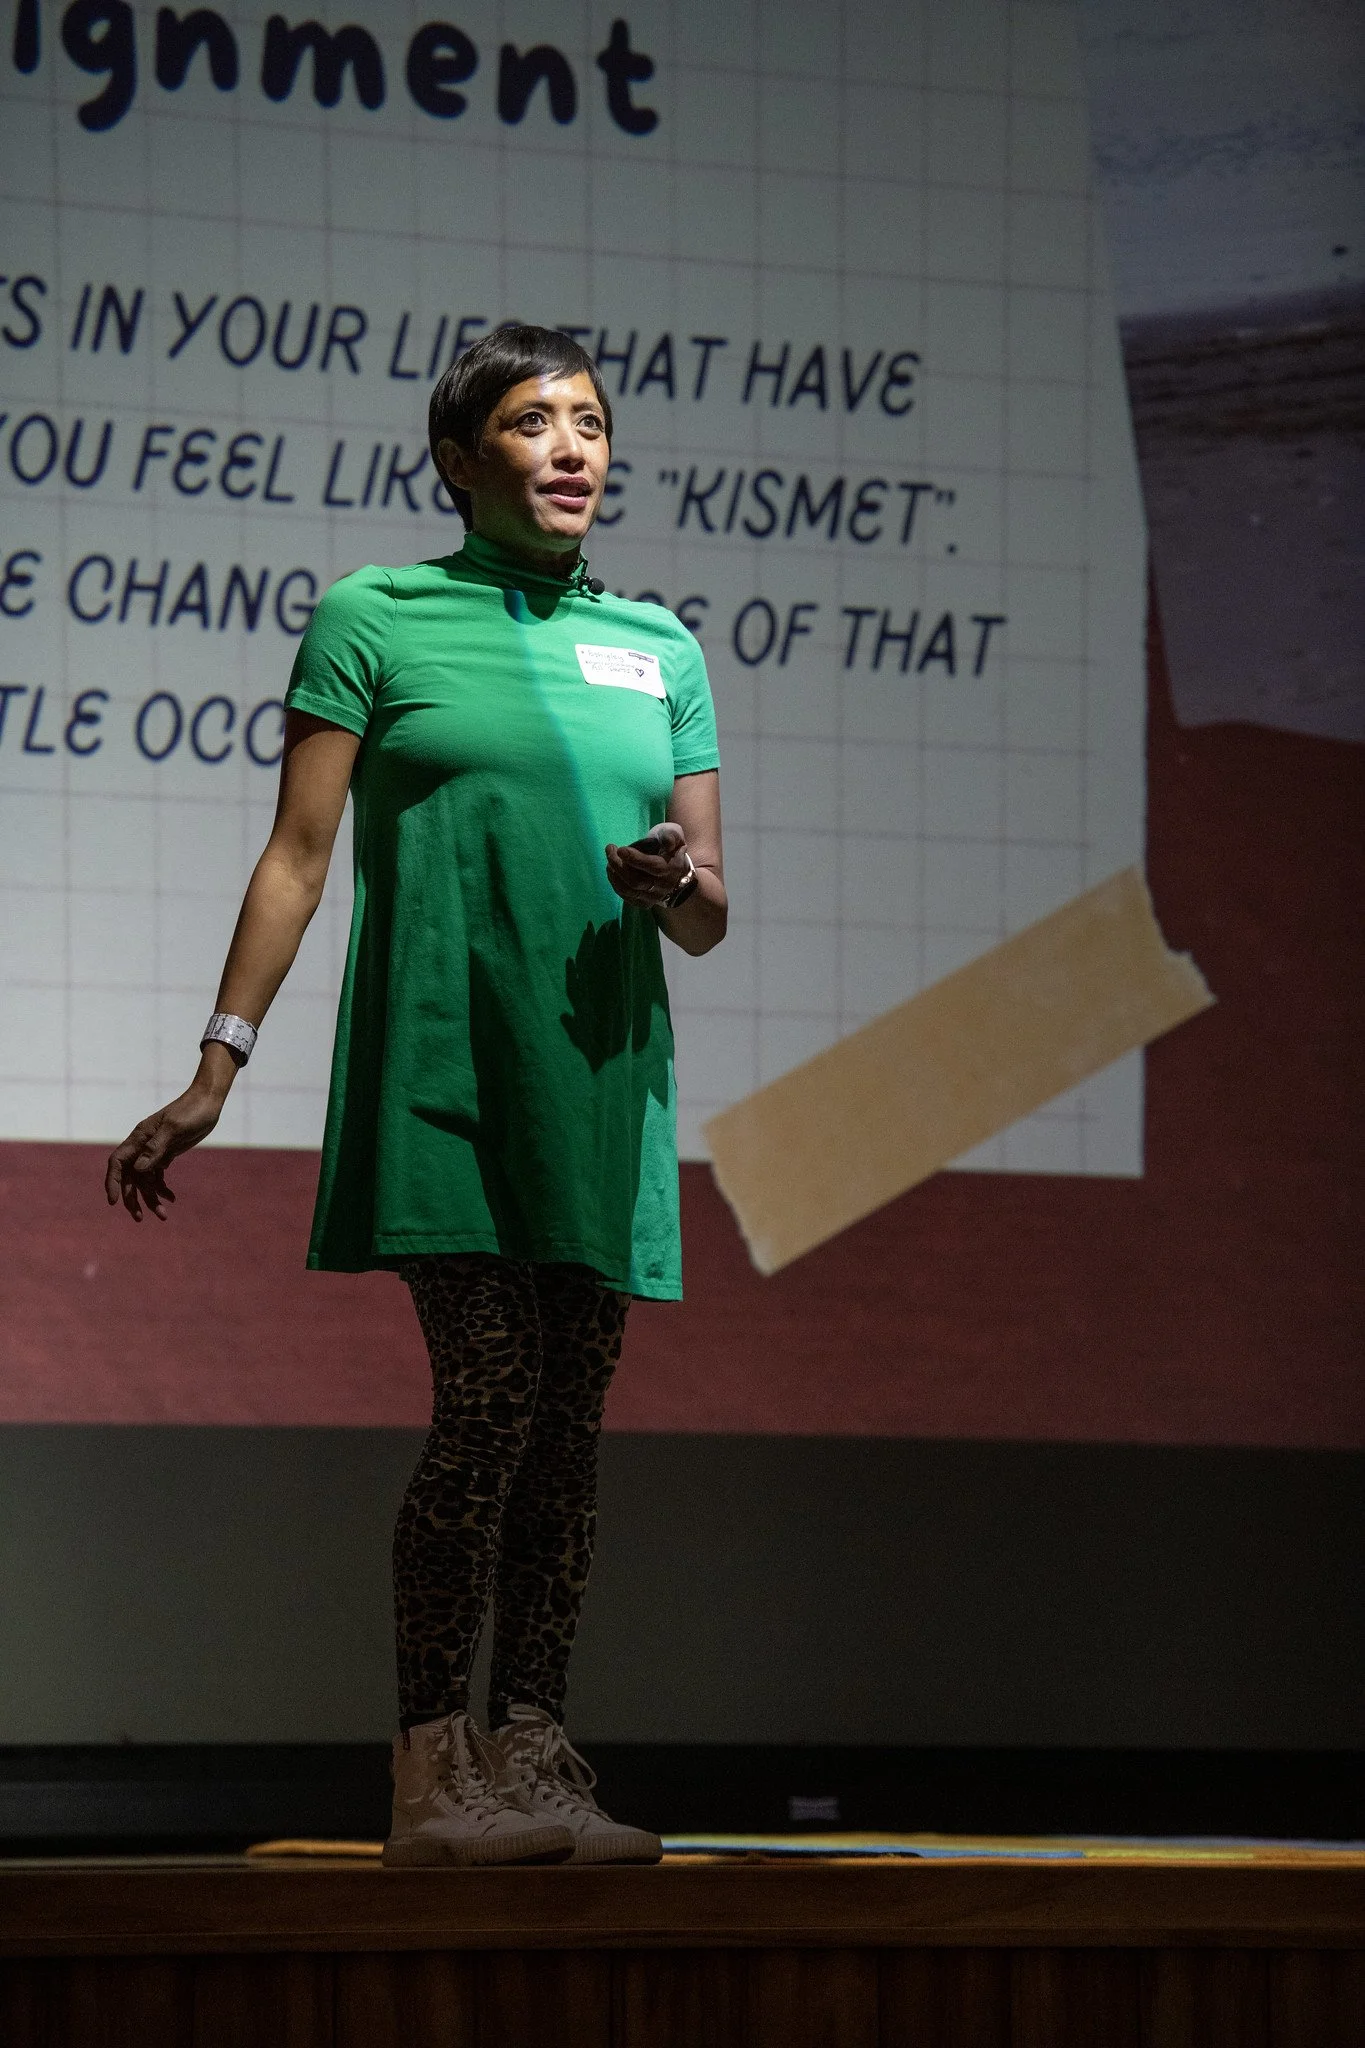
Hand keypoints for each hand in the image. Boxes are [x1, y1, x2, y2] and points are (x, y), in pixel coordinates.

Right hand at [104, 1083, 223, 1221]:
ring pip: (145, 1180)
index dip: (113, 1182)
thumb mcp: (175, 1128)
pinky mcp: (166, 1154)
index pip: (118, 1163)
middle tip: (140, 1218)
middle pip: (130, 1177)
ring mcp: (154, 1151)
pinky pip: (158, 1176)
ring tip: (164, 1216)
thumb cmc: (191, 1111)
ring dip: (151, 1198)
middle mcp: (142, 1146)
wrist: (208, 1102)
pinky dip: (162, 1189)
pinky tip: (172, 1199)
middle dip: (132, 1198)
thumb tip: (139, 1169)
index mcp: (139, 1138)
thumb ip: (156, 1147)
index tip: (114, 1202)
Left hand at [605, 822, 690, 908]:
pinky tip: (612, 870)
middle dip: (618, 865)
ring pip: (628, 890)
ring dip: (614, 874)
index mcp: (671, 869)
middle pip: (636, 881)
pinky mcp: (643, 902)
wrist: (674, 868)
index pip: (653, 867)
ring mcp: (652, 897)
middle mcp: (662, 887)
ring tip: (609, 859)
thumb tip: (668, 843)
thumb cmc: (669, 847)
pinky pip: (625, 896)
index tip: (620, 849)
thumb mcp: (674, 836)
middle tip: (610, 849)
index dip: (635, 859)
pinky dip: (615, 882)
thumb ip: (671, 836)